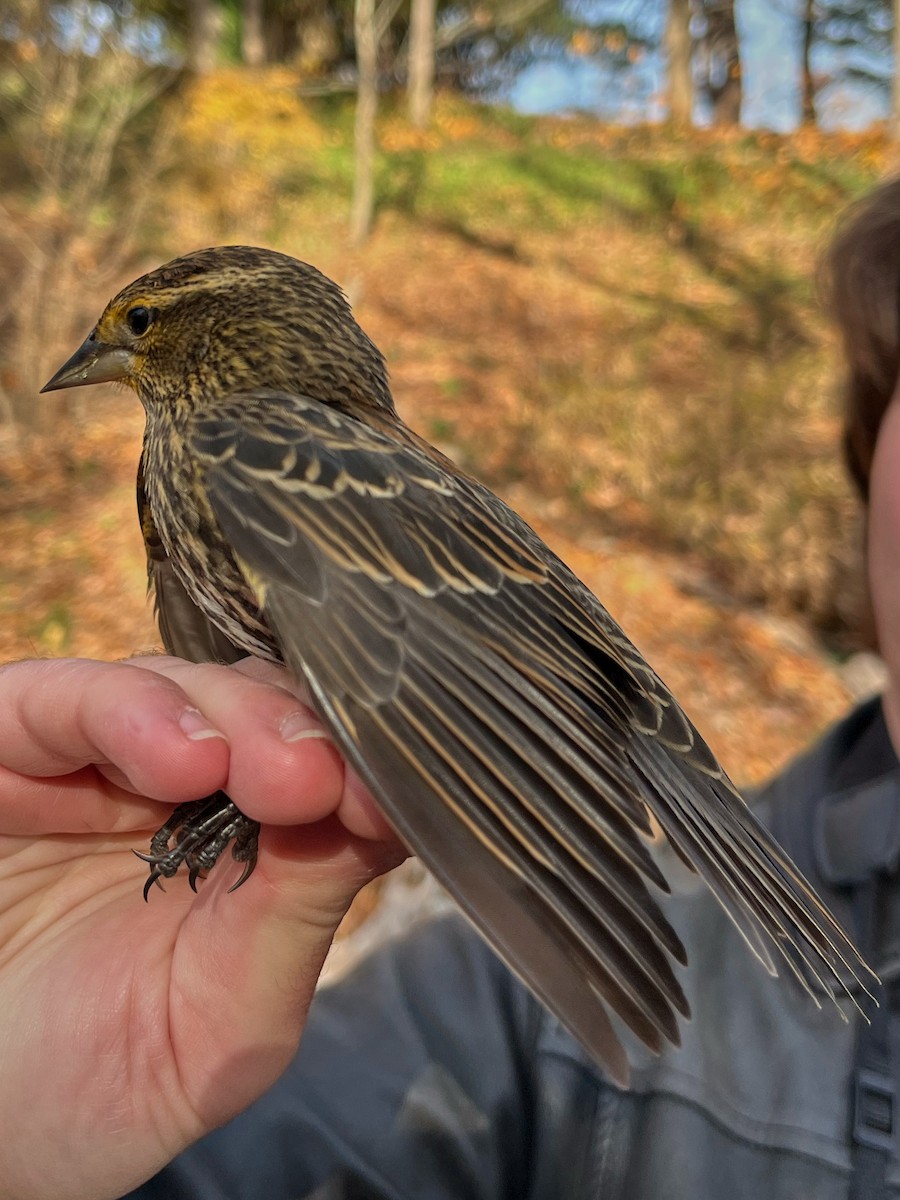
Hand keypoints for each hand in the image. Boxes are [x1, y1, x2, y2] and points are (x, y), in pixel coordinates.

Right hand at [0, 656, 403, 1199]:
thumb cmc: (108, 1080)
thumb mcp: (230, 1011)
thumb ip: (303, 905)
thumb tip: (390, 806)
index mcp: (241, 838)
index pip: (319, 759)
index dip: (356, 761)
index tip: (381, 796)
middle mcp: (170, 785)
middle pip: (256, 703)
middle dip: (297, 733)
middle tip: (313, 782)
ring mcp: (89, 760)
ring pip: (174, 682)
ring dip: (231, 717)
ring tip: (266, 777)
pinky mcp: (8, 747)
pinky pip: (57, 697)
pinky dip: (124, 710)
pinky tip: (175, 761)